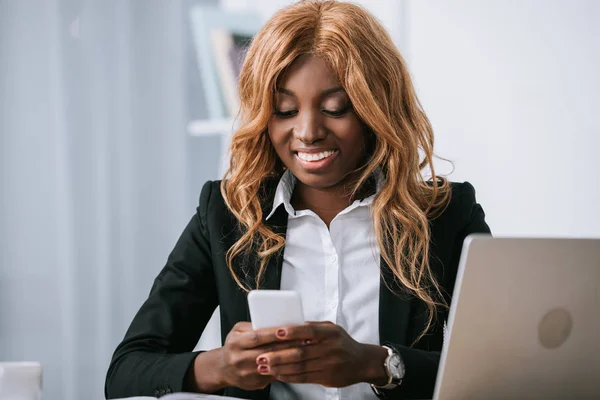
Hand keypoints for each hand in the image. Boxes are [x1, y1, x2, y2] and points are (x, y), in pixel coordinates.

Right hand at [216, 322, 304, 390]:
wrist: (224, 368)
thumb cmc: (234, 346)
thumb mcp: (237, 331)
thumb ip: (253, 326)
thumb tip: (272, 322)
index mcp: (235, 343)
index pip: (256, 337)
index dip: (272, 334)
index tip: (286, 330)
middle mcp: (239, 359)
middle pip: (267, 352)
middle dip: (286, 345)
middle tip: (302, 338)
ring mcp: (247, 373)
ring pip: (272, 365)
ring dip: (289, 357)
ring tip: (302, 349)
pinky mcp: (255, 383)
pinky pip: (273, 375)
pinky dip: (285, 368)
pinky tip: (295, 362)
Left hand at [255, 321, 388, 386]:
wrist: (362, 362)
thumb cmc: (343, 343)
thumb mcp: (332, 329)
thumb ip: (313, 327)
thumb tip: (290, 325)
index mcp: (331, 333)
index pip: (309, 330)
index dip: (292, 332)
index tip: (276, 332)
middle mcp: (330, 349)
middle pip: (300, 352)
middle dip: (278, 355)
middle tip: (261, 356)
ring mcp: (329, 365)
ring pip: (300, 367)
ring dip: (279, 368)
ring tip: (264, 367)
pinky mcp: (327, 378)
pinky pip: (304, 378)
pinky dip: (289, 376)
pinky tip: (278, 374)